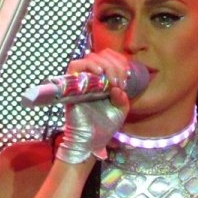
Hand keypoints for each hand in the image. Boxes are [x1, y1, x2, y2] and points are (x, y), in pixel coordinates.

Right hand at [56, 50, 131, 164]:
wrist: (92, 141)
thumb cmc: (104, 127)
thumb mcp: (120, 111)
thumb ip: (123, 98)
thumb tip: (117, 88)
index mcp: (104, 81)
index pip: (110, 59)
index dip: (120, 63)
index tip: (126, 80)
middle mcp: (92, 78)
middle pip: (102, 56)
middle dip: (115, 66)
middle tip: (119, 82)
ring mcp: (81, 80)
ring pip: (91, 58)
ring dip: (105, 65)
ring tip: (112, 81)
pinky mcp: (71, 86)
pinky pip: (75, 66)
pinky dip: (88, 66)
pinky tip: (99, 74)